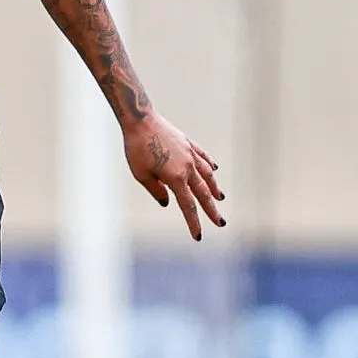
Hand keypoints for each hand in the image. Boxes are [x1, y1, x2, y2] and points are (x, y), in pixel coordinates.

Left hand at [123, 112, 225, 240]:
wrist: (141, 121)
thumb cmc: (136, 149)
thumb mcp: (141, 174)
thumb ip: (156, 190)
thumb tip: (167, 203)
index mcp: (176, 177)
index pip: (188, 205)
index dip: (194, 222)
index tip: (198, 236)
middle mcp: (188, 167)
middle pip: (203, 193)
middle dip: (212, 210)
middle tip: (221, 223)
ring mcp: (190, 154)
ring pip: (207, 175)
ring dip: (214, 188)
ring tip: (220, 198)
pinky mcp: (188, 143)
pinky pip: (203, 157)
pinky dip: (210, 165)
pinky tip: (214, 169)